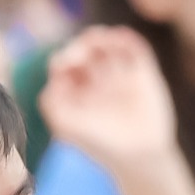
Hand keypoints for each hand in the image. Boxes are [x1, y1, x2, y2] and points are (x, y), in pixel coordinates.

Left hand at [36, 27, 179, 173]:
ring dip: (101, 37)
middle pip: (86, 50)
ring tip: (97, 39)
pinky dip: (128, 39)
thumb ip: (51, 103)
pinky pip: (135, 49)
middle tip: (79, 56)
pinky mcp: (144, 75)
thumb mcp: (66, 126)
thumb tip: (53, 80)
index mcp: (78, 92)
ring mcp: (121, 76)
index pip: (65, 65)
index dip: (63, 59)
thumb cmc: (100, 145)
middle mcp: (98, 82)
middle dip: (80, 46)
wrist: (138, 157)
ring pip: (109, 46)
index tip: (65, 65)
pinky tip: (120, 37)